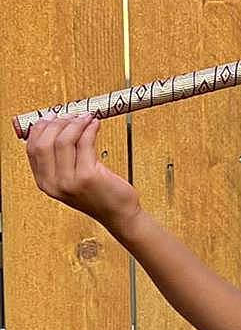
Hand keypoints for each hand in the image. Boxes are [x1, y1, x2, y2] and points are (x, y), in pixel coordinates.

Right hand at [24, 115, 140, 233]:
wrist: (119, 214)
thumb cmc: (98, 196)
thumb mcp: (70, 179)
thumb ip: (58, 160)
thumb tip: (54, 126)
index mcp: (45, 183)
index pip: (33, 148)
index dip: (41, 127)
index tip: (52, 116)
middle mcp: (54, 183)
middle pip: (46, 141)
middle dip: (58, 123)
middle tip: (71, 115)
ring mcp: (70, 181)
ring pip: (65, 140)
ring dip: (76, 123)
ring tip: (86, 118)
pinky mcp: (88, 176)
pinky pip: (85, 143)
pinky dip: (89, 129)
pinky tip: (94, 125)